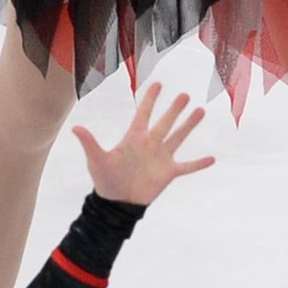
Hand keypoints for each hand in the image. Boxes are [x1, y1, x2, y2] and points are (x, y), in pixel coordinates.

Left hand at [70, 82, 214, 206]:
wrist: (118, 203)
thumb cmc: (105, 180)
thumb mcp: (97, 160)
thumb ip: (90, 143)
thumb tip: (75, 128)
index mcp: (134, 137)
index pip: (144, 113)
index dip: (150, 98)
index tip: (158, 83)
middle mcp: (150, 143)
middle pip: (165, 121)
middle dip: (175, 108)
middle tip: (185, 94)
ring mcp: (161, 157)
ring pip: (178, 137)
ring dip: (189, 125)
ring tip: (200, 111)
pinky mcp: (168, 173)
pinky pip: (187, 167)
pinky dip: (199, 164)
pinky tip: (212, 158)